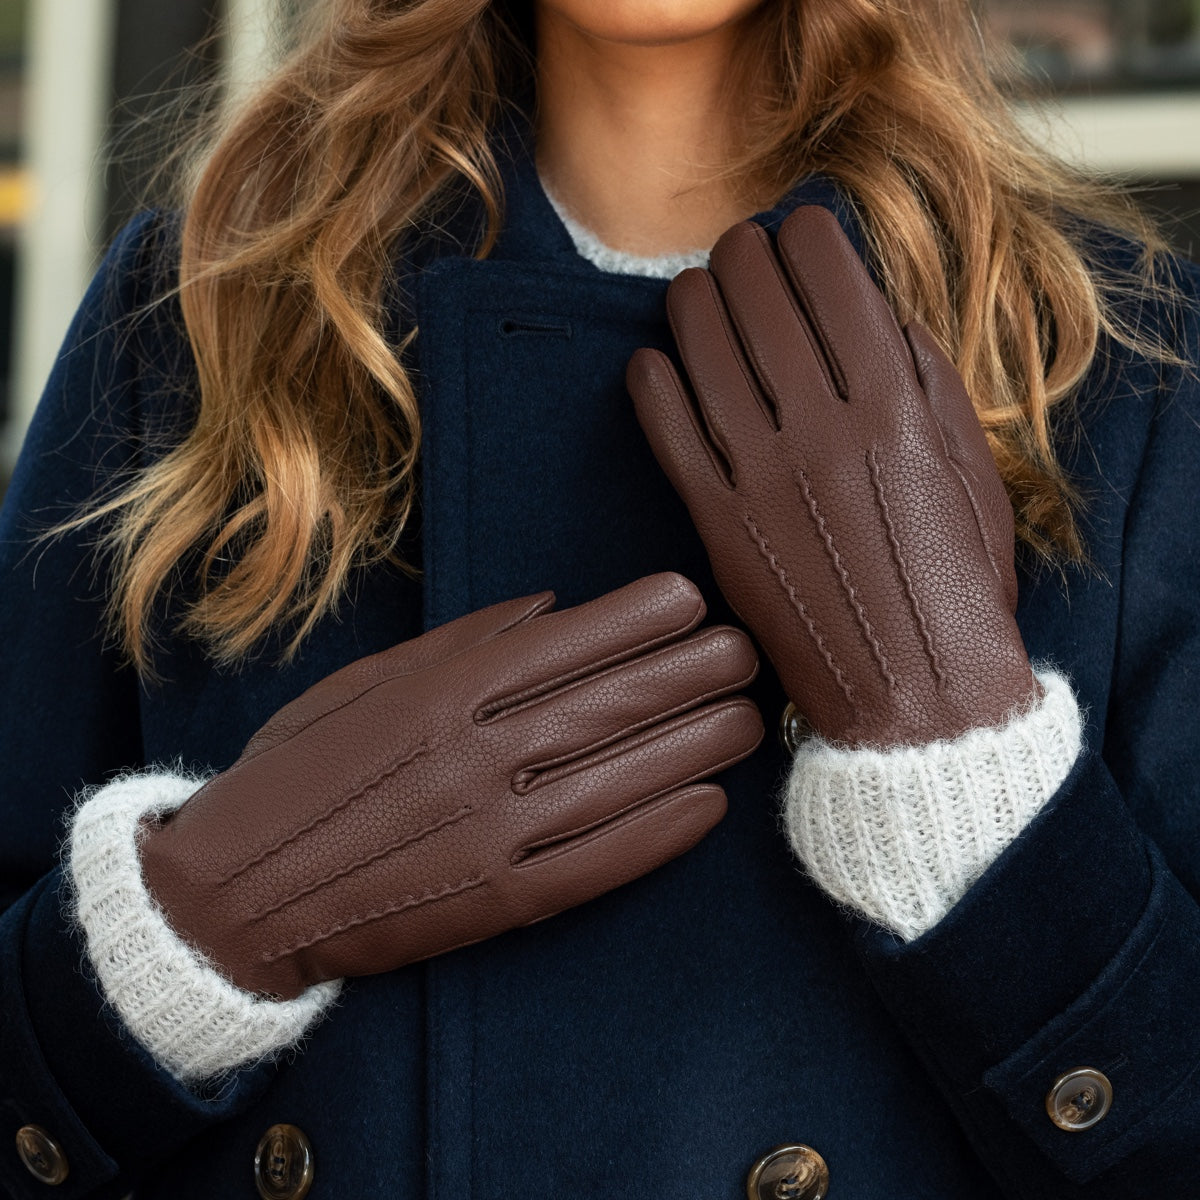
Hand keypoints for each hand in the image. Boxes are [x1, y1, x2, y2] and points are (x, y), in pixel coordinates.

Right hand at [138, 573, 761, 997]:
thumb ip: (461, 641)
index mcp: (440, 694)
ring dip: (693, 748)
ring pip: (615, 780)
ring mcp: (487, 833)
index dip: (637, 619)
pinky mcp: (494, 903)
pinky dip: (655, 836)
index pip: (563, 645)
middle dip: (689, 674)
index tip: (691, 598)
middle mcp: (473, 756)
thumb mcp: (364, 681)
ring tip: (747, 720)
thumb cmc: (300, 770)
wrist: (237, 890)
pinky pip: (593, 865)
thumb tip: (553, 606)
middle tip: (749, 653)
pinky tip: (707, 807)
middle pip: (606, 706)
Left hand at [628, 207, 1035, 747]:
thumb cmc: (955, 581)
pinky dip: (653, 386)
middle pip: (758, 301)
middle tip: (738, 250)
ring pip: (703, 354)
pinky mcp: (719, 524)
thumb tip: (876, 312)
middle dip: (743, 255)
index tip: (797, 230)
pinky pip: (670, 435)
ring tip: (694, 290)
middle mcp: (821, 427)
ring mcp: (761, 476)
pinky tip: (651, 361)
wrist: (916, 694)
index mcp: (894, 404)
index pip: (830, 279)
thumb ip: (925, 380)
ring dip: (691, 303)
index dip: (805, 236)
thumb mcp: (970, 468)